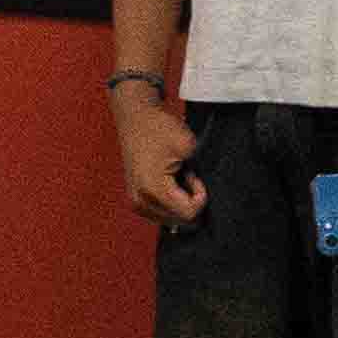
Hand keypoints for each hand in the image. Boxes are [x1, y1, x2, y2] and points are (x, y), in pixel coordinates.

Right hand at [114, 86, 204, 228]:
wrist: (135, 117)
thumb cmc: (159, 128)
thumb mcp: (188, 147)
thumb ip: (199, 177)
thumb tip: (203, 197)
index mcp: (153, 189)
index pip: (188, 213)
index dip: (200, 197)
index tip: (195, 176)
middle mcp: (141, 200)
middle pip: (179, 220)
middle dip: (189, 201)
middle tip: (186, 175)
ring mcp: (135, 201)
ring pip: (171, 219)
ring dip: (180, 202)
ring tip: (177, 178)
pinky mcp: (135, 198)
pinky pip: (160, 213)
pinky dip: (170, 202)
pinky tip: (168, 182)